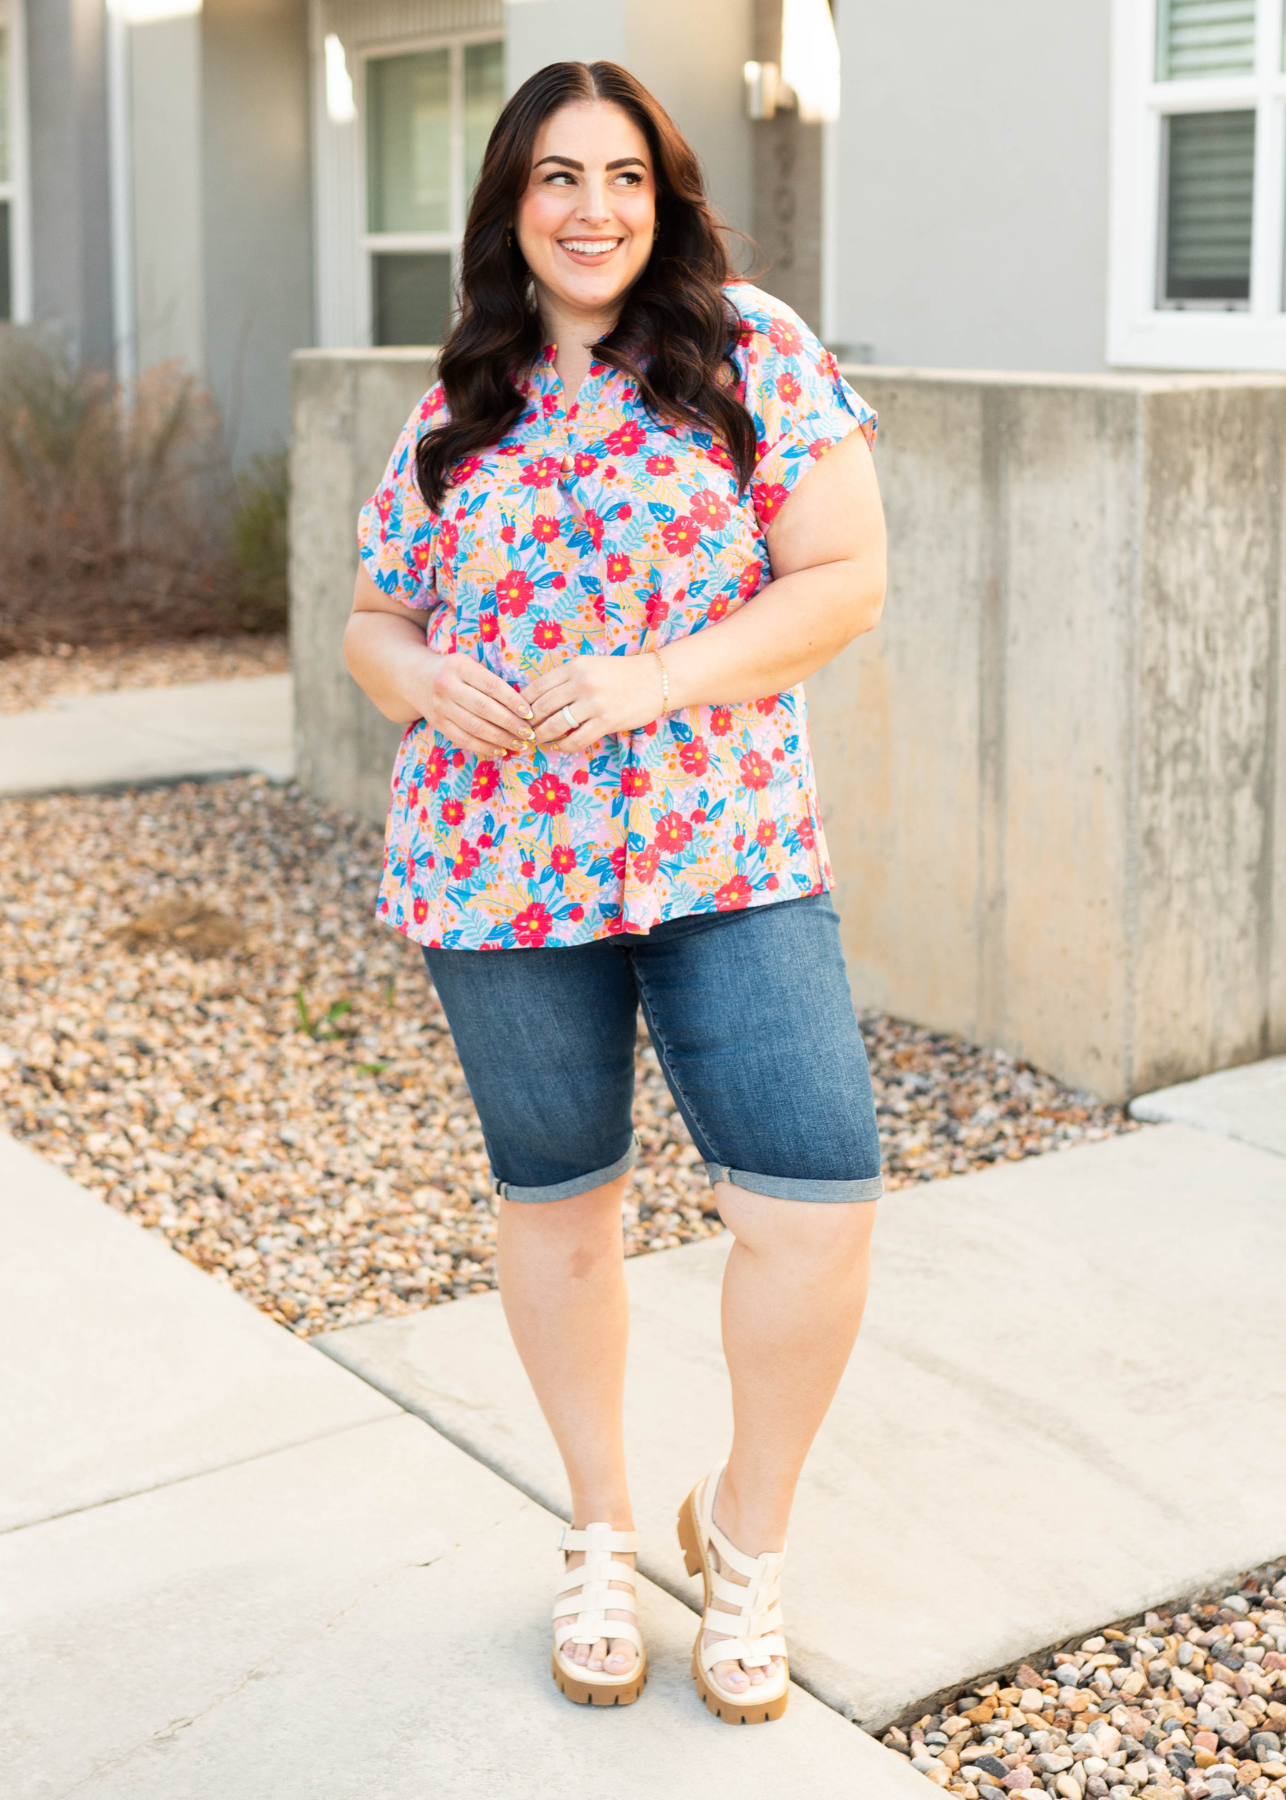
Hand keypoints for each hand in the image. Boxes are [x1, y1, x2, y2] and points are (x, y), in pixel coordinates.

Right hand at [409, 651, 535, 758]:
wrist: (415, 678)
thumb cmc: (454, 671)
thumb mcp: (468, 664)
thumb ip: (490, 680)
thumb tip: (524, 705)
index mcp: (459, 666)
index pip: (492, 686)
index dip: (513, 701)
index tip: (530, 713)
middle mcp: (447, 686)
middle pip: (484, 709)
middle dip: (510, 724)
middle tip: (529, 734)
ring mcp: (441, 707)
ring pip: (475, 727)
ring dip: (500, 739)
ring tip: (520, 745)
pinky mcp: (438, 724)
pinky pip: (464, 740)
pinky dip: (484, 748)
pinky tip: (501, 750)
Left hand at [522, 654, 666, 752]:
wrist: (656, 680)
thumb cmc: (621, 674)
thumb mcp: (590, 666)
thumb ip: (566, 679)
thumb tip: (537, 698)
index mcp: (574, 666)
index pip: (537, 686)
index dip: (522, 703)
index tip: (516, 714)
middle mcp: (581, 683)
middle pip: (542, 707)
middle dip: (527, 723)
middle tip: (520, 732)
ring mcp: (594, 703)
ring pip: (555, 725)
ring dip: (540, 736)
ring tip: (534, 741)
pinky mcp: (606, 721)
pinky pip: (576, 739)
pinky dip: (562, 746)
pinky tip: (557, 747)